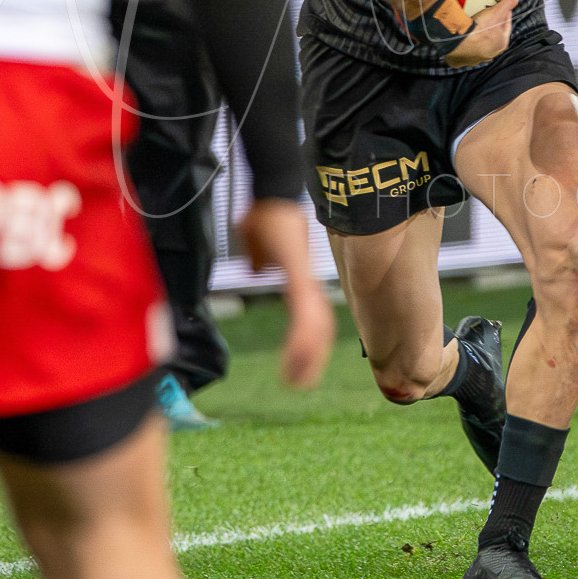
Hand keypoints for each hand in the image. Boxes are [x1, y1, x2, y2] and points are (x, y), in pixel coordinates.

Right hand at [238, 198, 332, 388]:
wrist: (272, 194)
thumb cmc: (265, 214)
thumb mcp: (259, 244)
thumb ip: (260, 259)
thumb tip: (257, 269)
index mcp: (301, 279)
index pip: (313, 318)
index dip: (311, 344)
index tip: (301, 365)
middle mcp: (308, 283)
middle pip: (320, 329)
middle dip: (312, 358)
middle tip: (301, 384)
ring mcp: (305, 281)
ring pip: (315, 327)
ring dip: (307, 356)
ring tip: (297, 380)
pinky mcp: (298, 277)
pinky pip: (303, 313)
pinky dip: (302, 337)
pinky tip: (296, 353)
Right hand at [443, 0, 518, 67]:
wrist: (457, 43)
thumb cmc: (479, 30)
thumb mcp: (496, 12)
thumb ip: (508, 2)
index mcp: (502, 43)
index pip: (506, 23)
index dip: (502, 12)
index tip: (496, 5)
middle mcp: (491, 53)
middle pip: (492, 33)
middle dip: (489, 24)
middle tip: (482, 13)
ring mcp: (476, 57)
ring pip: (478, 43)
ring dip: (476, 34)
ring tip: (470, 22)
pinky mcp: (461, 59)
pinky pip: (464, 49)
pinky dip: (463, 43)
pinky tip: (460, 36)